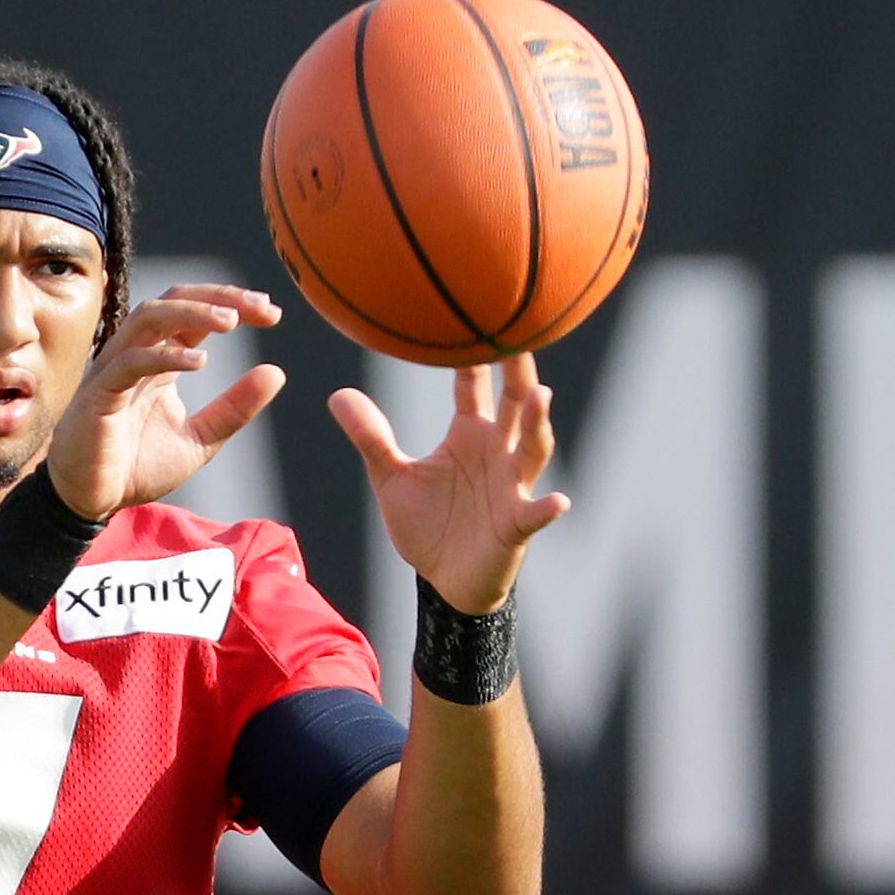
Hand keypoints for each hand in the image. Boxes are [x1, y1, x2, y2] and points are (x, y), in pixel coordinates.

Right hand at [43, 284, 287, 521]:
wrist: (92, 501)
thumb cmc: (136, 467)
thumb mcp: (200, 439)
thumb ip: (234, 408)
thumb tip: (276, 372)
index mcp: (160, 359)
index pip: (195, 312)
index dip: (232, 303)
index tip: (271, 313)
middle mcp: (137, 354)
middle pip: (174, 300)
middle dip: (218, 296)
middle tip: (259, 307)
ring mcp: (115, 369)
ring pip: (150, 317)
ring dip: (191, 312)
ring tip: (231, 321)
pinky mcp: (99, 393)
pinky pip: (130, 362)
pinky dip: (164, 356)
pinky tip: (199, 361)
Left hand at [330, 355, 569, 614]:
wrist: (445, 580)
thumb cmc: (427, 524)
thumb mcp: (392, 479)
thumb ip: (372, 438)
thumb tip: (337, 395)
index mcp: (470, 433)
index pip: (474, 384)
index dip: (473, 355)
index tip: (472, 314)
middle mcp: (497, 452)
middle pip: (515, 403)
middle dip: (519, 373)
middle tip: (520, 336)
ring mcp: (512, 486)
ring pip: (532, 448)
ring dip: (537, 424)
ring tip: (540, 397)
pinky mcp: (516, 526)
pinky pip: (535, 514)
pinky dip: (546, 507)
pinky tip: (556, 501)